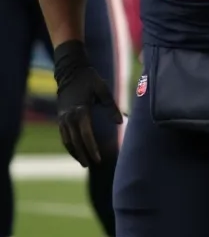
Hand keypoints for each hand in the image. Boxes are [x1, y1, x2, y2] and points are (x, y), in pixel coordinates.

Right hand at [53, 41, 121, 166]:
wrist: (70, 71)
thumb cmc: (89, 79)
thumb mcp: (103, 90)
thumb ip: (112, 106)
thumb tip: (120, 122)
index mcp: (80, 111)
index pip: (86, 136)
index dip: (92, 149)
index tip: (98, 159)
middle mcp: (69, 117)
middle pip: (75, 142)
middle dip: (83, 155)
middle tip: (91, 165)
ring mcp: (62, 118)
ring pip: (67, 140)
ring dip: (74, 152)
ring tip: (83, 162)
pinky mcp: (60, 117)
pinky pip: (63, 135)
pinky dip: (69, 144)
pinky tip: (75, 150)